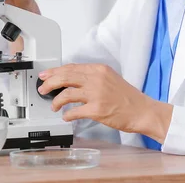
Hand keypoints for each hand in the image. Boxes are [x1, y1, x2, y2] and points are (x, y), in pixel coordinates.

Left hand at [39, 63, 172, 143]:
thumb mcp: (110, 79)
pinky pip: (74, 112)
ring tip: (54, 105)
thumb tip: (72, 81)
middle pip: (65, 77)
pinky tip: (66, 116)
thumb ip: (93, 77)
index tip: (46, 75)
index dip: (55, 72)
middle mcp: (97, 79)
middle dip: (50, 83)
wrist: (142, 110)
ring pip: (66, 93)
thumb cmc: (128, 97)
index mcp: (99, 69)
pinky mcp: (97, 110)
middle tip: (42, 88)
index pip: (71, 67)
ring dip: (56, 101)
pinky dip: (67, 115)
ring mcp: (96, 94)